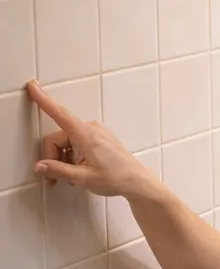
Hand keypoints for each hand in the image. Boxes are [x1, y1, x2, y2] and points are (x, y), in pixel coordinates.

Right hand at [26, 80, 154, 199]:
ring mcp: (96, 133)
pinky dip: (73, 157)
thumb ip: (59, 171)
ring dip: (63, 160)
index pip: (59, 113)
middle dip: (53, 158)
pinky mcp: (99, 139)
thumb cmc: (117, 178)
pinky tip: (80, 172)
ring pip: (67, 143)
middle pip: (58, 139)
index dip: (43, 100)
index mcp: (86, 134)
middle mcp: (90, 129)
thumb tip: (40, 167)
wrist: (138, 182)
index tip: (33, 86)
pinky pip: (77, 144)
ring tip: (73, 178)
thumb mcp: (83, 178)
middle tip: (54, 179)